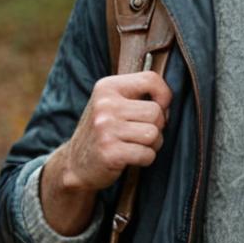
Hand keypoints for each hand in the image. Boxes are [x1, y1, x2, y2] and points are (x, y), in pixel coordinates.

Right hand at [65, 71, 172, 189]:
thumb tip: (168, 100)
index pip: (151, 79)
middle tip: (141, 133)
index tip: (159, 108)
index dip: (164, 96)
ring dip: (152, 144)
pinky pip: (147, 154)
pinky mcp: (110, 152)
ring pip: (154, 134)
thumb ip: (138, 94)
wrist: (75, 164)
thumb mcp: (113, 103)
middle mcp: (105, 105)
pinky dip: (145, 159)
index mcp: (107, 87)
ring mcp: (106, 129)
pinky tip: (130, 157)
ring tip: (135, 145)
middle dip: (156, 126)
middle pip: (156, 112)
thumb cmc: (103, 132)